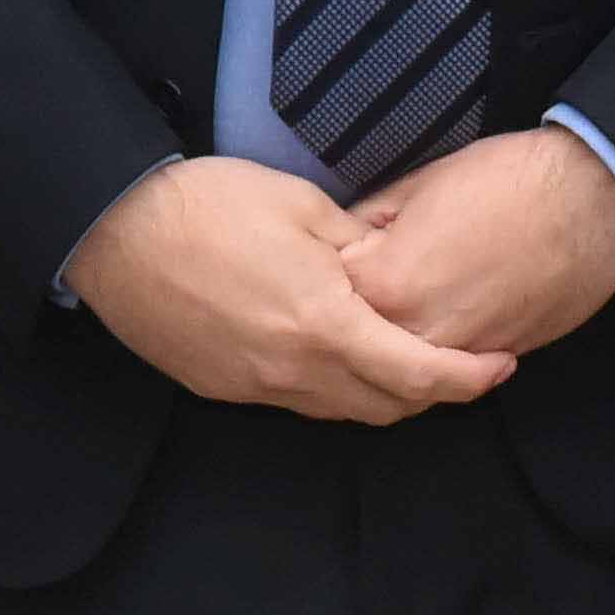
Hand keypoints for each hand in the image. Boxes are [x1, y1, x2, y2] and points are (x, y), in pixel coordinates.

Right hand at [65, 155, 519, 423]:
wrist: (114, 230)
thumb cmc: (208, 204)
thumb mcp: (303, 206)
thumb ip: (360, 247)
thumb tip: (395, 268)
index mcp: (325, 323)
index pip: (419, 374)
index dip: (470, 377)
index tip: (500, 365)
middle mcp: (294, 371)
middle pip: (386, 406)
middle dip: (431, 392)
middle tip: (456, 361)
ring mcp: (255, 387)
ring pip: (339, 410)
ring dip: (378, 392)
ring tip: (398, 356)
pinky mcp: (221, 388)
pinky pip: (293, 401)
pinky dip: (325, 386)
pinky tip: (326, 350)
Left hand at [337, 128, 614, 360]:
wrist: (589, 202)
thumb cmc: (505, 181)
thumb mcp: (416, 186)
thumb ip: (367, 225)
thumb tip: (342, 244)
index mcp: (384, 284)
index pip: (324, 296)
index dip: (325, 275)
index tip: (331, 259)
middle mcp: (413, 333)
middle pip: (355, 344)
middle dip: (350, 317)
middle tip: (358, 285)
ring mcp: (455, 355)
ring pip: (397, 369)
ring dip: (387, 343)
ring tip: (398, 301)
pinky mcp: (492, 361)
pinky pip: (442, 369)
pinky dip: (430, 352)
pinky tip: (434, 317)